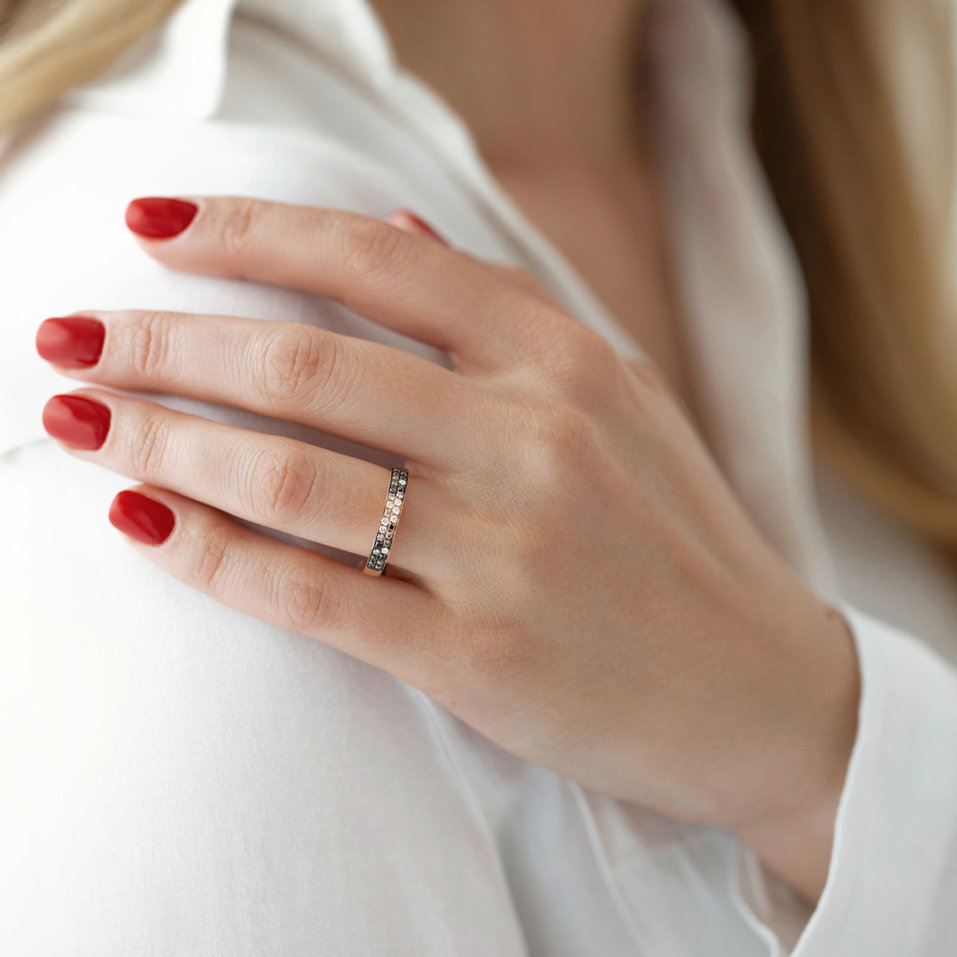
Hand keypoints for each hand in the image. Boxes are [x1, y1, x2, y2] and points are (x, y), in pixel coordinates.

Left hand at [36, 195, 859, 899]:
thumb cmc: (680, 539)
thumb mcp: (622, 399)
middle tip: (72, 333)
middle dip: (165, 340)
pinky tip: (140, 520)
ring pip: (291, 477)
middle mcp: (535, 440)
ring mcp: (507, 552)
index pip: (375, 261)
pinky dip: (210, 555)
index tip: (157, 229)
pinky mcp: (481, 659)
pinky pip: (313, 594)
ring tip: (78, 417)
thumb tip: (394, 233)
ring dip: (162, 439)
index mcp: (567, 361)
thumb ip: (508, 315)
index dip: (251, 233)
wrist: (762, 689)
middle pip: (306, 364)